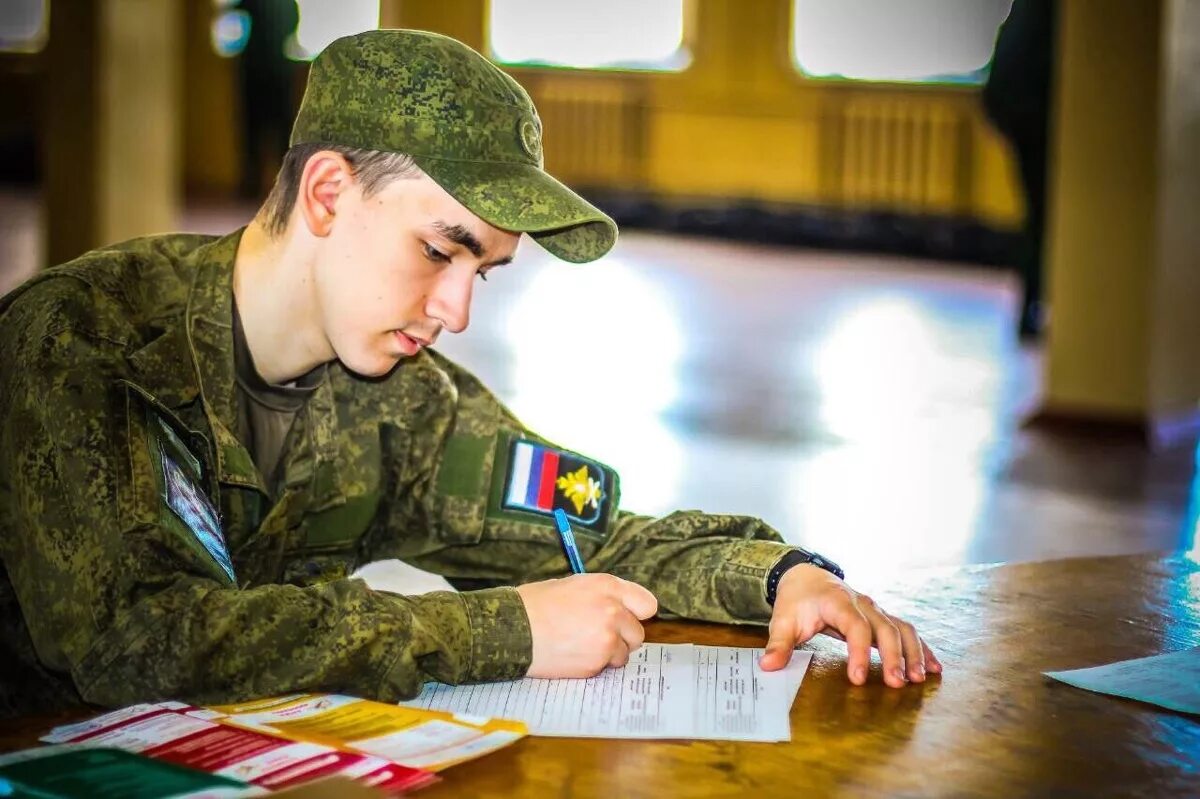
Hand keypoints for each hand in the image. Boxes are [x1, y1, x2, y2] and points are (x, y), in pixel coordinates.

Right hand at [516, 573, 657, 677]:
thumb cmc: (534, 604)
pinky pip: (606, 667)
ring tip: (582, 646)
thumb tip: (617, 607)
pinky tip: (573, 655)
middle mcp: (613, 611)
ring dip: (609, 653)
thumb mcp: (571, 585)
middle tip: (598, 635)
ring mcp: (607, 639)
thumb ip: (600, 595)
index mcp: (607, 586)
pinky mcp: (597, 663)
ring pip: (624, 653)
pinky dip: (594, 665)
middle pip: (638, 633)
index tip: (628, 618)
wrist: (513, 630)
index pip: (647, 604)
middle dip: (622, 637)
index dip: (636, 613)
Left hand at [759, 564, 941, 686]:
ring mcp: (875, 609)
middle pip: (885, 628)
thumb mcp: (782, 619)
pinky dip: (921, 648)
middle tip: (897, 684)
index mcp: (838, 602)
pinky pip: (907, 630)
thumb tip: (768, 667)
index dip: (858, 653)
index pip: (855, 627)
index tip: (858, 679)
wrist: (806, 576)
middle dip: (893, 656)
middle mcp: (862, 603)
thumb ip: (778, 644)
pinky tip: (933, 668)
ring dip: (913, 653)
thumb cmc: (796, 600)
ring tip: (919, 679)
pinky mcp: (881, 617)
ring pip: (902, 627)